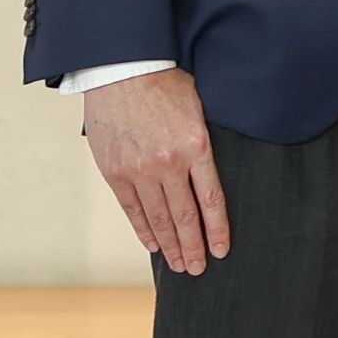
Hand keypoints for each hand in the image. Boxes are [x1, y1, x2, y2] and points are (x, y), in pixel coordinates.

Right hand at [83, 68, 232, 276]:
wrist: (121, 69)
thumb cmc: (165, 83)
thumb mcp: (199, 108)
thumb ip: (204, 144)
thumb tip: (212, 174)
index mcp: (196, 146)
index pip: (212, 200)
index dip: (217, 229)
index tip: (221, 251)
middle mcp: (169, 163)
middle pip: (185, 217)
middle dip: (193, 247)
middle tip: (198, 269)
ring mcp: (139, 170)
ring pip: (159, 218)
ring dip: (170, 245)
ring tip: (179, 265)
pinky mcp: (116, 171)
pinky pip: (132, 209)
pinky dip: (144, 229)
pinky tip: (153, 246)